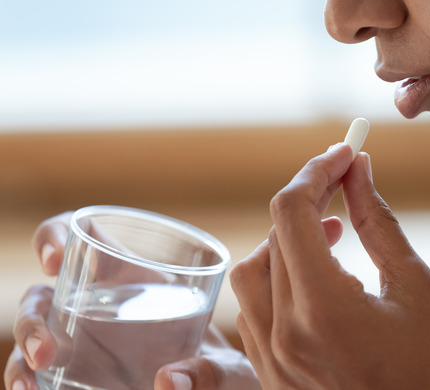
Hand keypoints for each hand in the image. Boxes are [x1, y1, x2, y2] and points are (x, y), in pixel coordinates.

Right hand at [4, 213, 260, 389]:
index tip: (56, 258)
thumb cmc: (223, 371)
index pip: (84, 236)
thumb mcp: (226, 370)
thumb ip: (209, 373)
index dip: (57, 235)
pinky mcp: (73, 374)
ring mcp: (80, 340)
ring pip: (33, 334)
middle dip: (33, 318)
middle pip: (43, 294)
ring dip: (23, 355)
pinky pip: (36, 373)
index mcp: (133, 276)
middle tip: (47, 350)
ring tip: (29, 385)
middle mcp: (97, 304)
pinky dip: (24, 381)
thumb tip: (170, 382)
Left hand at [230, 144, 429, 388]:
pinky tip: (318, 276)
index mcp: (323, 309)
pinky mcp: (274, 378)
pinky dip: (279, 278)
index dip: (317, 172)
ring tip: (332, 231)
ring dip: (285, 240)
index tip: (345, 153)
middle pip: (271, 238)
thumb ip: (377, 221)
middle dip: (307, 199)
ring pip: (252, 275)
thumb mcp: (417, 286)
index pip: (292, 213)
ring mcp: (274, 362)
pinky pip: (256, 312)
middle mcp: (285, 336)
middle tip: (345, 182)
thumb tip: (358, 169)